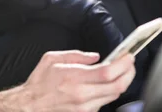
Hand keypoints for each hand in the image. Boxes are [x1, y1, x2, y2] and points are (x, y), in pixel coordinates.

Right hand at [0, 50, 135, 111]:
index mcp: (74, 77)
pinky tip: (106, 84)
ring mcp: (86, 106)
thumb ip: (75, 55)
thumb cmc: (40, 82)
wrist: (31, 104)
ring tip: (121, 72)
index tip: (128, 57)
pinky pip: (104, 102)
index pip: (107, 72)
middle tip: (130, 64)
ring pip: (114, 95)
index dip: (123, 64)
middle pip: (117, 86)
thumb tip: (95, 57)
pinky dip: (109, 92)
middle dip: (129, 74)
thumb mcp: (52, 59)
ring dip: (121, 82)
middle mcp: (82, 94)